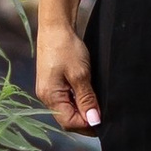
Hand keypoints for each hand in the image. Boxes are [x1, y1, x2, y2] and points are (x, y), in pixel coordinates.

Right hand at [35, 19, 100, 134]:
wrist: (56, 26)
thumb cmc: (66, 47)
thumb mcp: (80, 74)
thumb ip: (86, 99)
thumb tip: (93, 121)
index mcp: (50, 96)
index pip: (68, 122)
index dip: (87, 125)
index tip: (104, 121)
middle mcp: (46, 97)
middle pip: (67, 119)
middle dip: (85, 120)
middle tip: (104, 115)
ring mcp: (49, 90)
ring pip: (68, 110)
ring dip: (82, 110)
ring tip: (98, 106)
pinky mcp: (53, 83)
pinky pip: (66, 100)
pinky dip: (78, 101)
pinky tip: (89, 96)